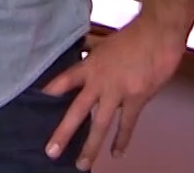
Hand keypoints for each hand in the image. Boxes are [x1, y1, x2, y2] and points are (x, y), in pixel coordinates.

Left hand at [42, 20, 186, 169]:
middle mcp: (99, 80)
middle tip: (52, 151)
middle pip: (77, 110)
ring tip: (82, 164)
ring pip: (101, 124)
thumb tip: (83, 47)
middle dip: (64, 132)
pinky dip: (122, 140)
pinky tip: (116, 153)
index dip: (51, 91)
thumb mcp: (106, 42)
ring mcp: (118, 91)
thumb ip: (93, 50)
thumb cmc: (134, 35)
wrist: (158, 33)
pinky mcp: (136, 98)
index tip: (35, 103)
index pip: (65, 79)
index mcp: (90, 64)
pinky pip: (127, 123)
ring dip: (91, 146)